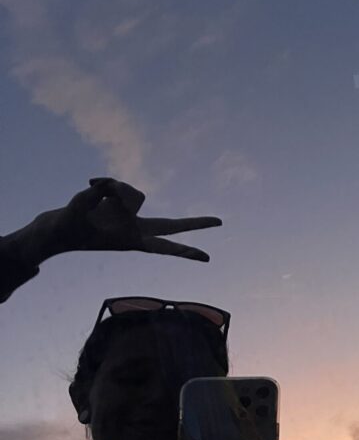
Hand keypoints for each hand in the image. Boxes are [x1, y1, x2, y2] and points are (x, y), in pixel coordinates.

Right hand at [8, 177, 220, 265]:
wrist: (57, 228)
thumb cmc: (67, 225)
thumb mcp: (79, 206)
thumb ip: (100, 193)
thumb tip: (116, 184)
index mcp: (131, 240)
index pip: (164, 246)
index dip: (185, 250)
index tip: (207, 256)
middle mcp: (136, 229)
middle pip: (172, 225)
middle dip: (195, 223)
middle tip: (220, 221)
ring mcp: (130, 217)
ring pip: (134, 192)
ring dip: (113, 188)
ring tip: (93, 189)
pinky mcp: (121, 205)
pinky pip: (120, 185)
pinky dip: (104, 183)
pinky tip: (92, 183)